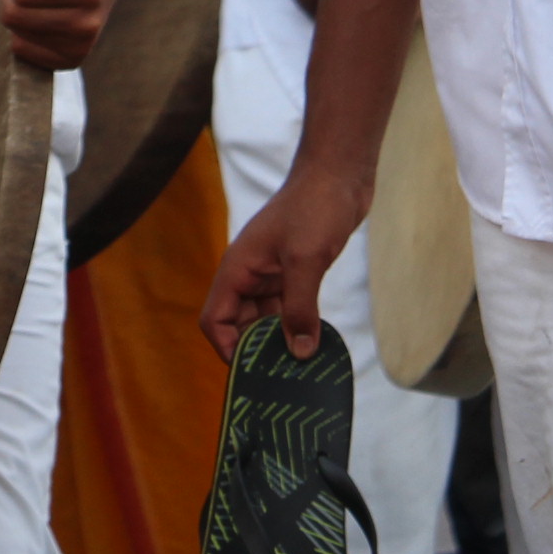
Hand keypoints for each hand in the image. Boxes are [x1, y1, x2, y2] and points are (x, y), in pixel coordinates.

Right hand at [201, 164, 367, 359]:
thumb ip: (300, 308)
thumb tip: (299, 353)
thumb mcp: (306, 261)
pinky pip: (287, 309)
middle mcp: (249, 275)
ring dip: (279, 341)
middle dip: (256, 351)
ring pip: (264, 319)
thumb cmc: (314, 208)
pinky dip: (297, 327)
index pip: (215, 319)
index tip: (253, 374)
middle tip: (283, 378)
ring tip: (300, 367)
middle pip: (238, 324)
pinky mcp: (294, 272)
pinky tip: (315, 342)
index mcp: (237, 269)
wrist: (337, 175)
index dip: (227, 348)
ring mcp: (271, 274)